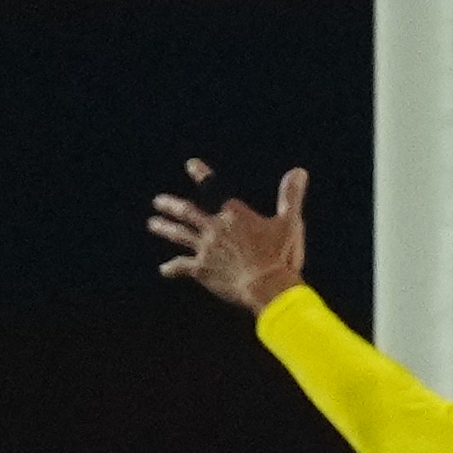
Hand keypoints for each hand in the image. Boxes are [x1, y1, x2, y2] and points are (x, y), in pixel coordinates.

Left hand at [149, 161, 309, 312]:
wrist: (267, 287)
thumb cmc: (281, 255)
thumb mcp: (290, 222)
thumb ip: (291, 196)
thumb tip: (299, 171)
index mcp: (233, 214)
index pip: (213, 187)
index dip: (201, 174)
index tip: (190, 164)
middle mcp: (214, 228)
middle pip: (186, 212)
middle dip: (170, 205)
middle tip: (159, 202)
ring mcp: (205, 249)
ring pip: (178, 235)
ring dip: (164, 228)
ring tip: (153, 224)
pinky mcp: (201, 270)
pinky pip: (182, 266)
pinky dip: (172, 268)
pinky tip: (164, 269)